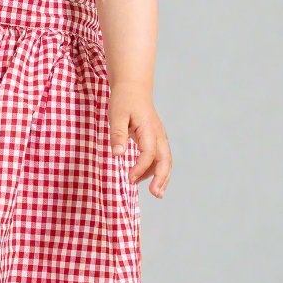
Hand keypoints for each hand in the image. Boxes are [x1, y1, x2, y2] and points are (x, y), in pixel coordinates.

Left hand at [108, 81, 172, 198]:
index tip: (129, 178)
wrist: (133, 87)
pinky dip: (156, 169)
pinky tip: (144, 178)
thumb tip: (118, 154)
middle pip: (165, 159)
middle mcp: (158, 134)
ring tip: (156, 193)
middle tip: (156, 194)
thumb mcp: (116, 115)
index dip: (140, 168)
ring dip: (162, 176)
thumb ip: (118, 135)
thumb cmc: (124, 100)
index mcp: (148, 129)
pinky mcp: (156, 138)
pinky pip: (160, 156)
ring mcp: (159, 136)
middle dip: (162, 178)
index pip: (149, 153)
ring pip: (166, 160)